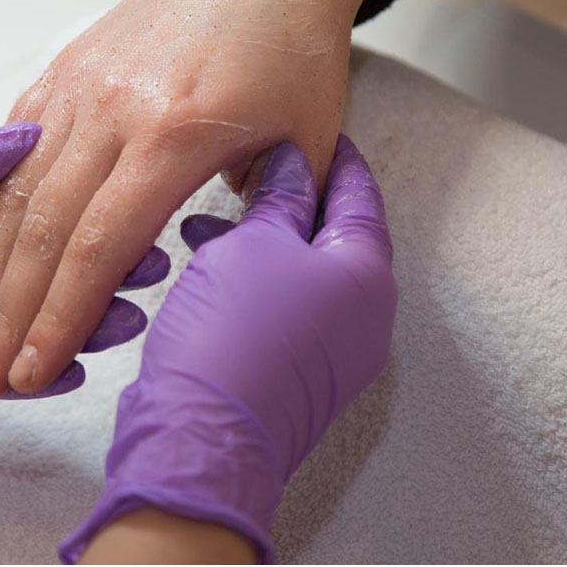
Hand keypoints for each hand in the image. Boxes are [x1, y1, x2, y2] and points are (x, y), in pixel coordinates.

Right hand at [0, 0, 403, 400]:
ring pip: (16, 187)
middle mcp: (114, 108)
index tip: (35, 373)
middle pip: (43, 227)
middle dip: (8, 313)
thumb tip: (238, 281)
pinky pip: (12, 138)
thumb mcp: (307, 142)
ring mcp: (81, 82)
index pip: (101, 245)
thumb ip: (272, 220)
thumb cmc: (294, 52)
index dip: (62, 317)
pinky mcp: (67, 64)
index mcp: (175, 133)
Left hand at [0, 124, 165, 430]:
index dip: (77, 204)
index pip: (27, 207)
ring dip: (79, 320)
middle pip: (41, 267)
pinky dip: (30, 372)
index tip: (130, 195)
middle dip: (98, 265)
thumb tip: (23, 138)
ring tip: (127, 314)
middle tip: (151, 261)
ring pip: (26, 323)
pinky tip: (74, 364)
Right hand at [61, 136, 397, 562]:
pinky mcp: (291, 374)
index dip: (332, 154)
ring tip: (209, 215)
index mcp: (366, 275)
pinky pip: (279, 306)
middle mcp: (361, 315)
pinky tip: (202, 263)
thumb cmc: (233, 336)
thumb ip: (280, 197)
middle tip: (254, 161)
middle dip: (289, 196)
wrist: (201, 442)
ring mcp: (330, 351)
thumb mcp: (254, 244)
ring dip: (259, 239)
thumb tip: (292, 161)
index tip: (314, 124)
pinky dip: (248, 278)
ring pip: (298, 271)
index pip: (359, 193)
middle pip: (331, 234)